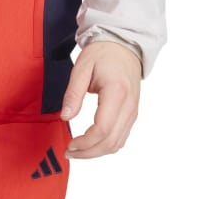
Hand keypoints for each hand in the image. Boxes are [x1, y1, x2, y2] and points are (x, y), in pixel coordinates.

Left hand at [60, 41, 140, 159]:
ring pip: (117, 144)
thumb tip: (65, 117)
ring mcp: (133, 112)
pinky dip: (106, 145)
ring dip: (97, 152)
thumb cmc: (103, 53)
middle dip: (89, 153)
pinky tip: (91, 143)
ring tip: (77, 150)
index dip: (85, 143)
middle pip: (111, 143)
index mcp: (116, 93)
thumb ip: (73, 93)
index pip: (102, 129)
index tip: (70, 144)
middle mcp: (129, 106)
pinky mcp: (132, 114)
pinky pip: (121, 137)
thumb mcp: (82, 67)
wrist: (124, 45)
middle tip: (70, 152)